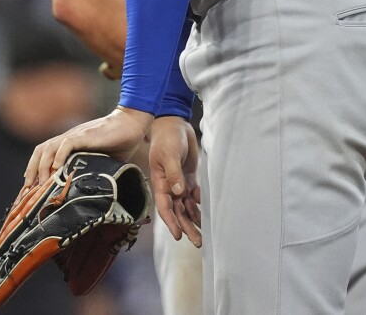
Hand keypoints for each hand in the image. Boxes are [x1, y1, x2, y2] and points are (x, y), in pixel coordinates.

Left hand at [25, 106, 151, 186]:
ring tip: (41, 185)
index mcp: (69, 145)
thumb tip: (87, 194)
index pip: (45, 156)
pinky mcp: (84, 135)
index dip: (35, 171)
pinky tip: (57, 169)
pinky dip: (59, 156)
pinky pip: (66, 144)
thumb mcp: (101, 162)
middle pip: (40, 151)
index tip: (30, 190)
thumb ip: (91, 171)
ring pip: (48, 148)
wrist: (131, 124)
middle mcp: (67, 139)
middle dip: (32, 171)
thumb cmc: (119, 143)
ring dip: (42, 167)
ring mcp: (75, 136)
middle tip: (28, 191)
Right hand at [148, 116, 200, 246]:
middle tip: (198, 242)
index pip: (165, 208)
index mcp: (160, 183)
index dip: (171, 223)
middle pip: (178, 212)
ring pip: (186, 206)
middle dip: (187, 227)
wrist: (173, 124)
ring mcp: (179, 182)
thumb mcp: (169, 155)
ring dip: (194, 219)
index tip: (178, 236)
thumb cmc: (167, 139)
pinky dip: (197, 204)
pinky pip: (193, 195)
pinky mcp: (188, 176)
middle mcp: (169, 187)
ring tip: (203, 235)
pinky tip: (204, 212)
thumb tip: (178, 192)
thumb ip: (173, 174)